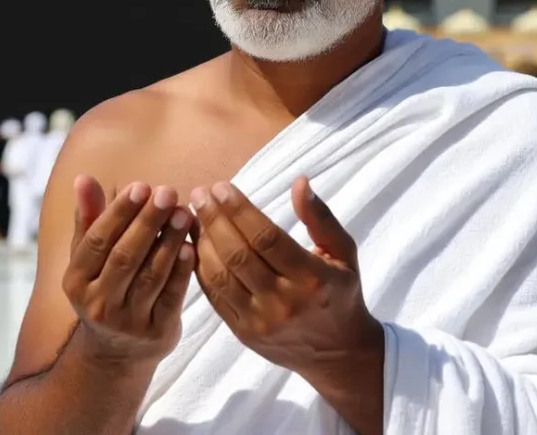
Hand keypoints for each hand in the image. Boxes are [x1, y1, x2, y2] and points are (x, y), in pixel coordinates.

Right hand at [62, 176, 194, 363]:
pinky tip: (192, 245)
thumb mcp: (88, 259)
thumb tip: (84, 178)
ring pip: (151, 275)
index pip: (98, 241)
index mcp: (76, 281)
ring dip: (170, 240)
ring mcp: (127, 322)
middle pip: (125, 256)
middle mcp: (97, 304)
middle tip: (168, 192)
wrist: (116, 352)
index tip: (141, 186)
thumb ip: (89, 218)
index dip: (120, 212)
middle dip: (148, 221)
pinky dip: (182, 270)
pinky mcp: (155, 333)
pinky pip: (171, 296)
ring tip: (185, 212)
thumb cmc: (103, 288)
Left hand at [189, 177, 379, 376]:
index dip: (240, 210)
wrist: (337, 354)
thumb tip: (299, 182)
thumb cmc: (339, 293)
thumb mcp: (343, 253)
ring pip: (221, 275)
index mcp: (312, 278)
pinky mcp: (243, 333)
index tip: (221, 187)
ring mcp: (261, 321)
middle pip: (239, 254)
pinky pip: (214, 295)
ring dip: (202, 241)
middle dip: (214, 219)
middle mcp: (285, 301)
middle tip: (200, 194)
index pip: (267, 238)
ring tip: (193, 215)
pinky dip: (200, 267)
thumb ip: (320, 218)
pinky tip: (194, 244)